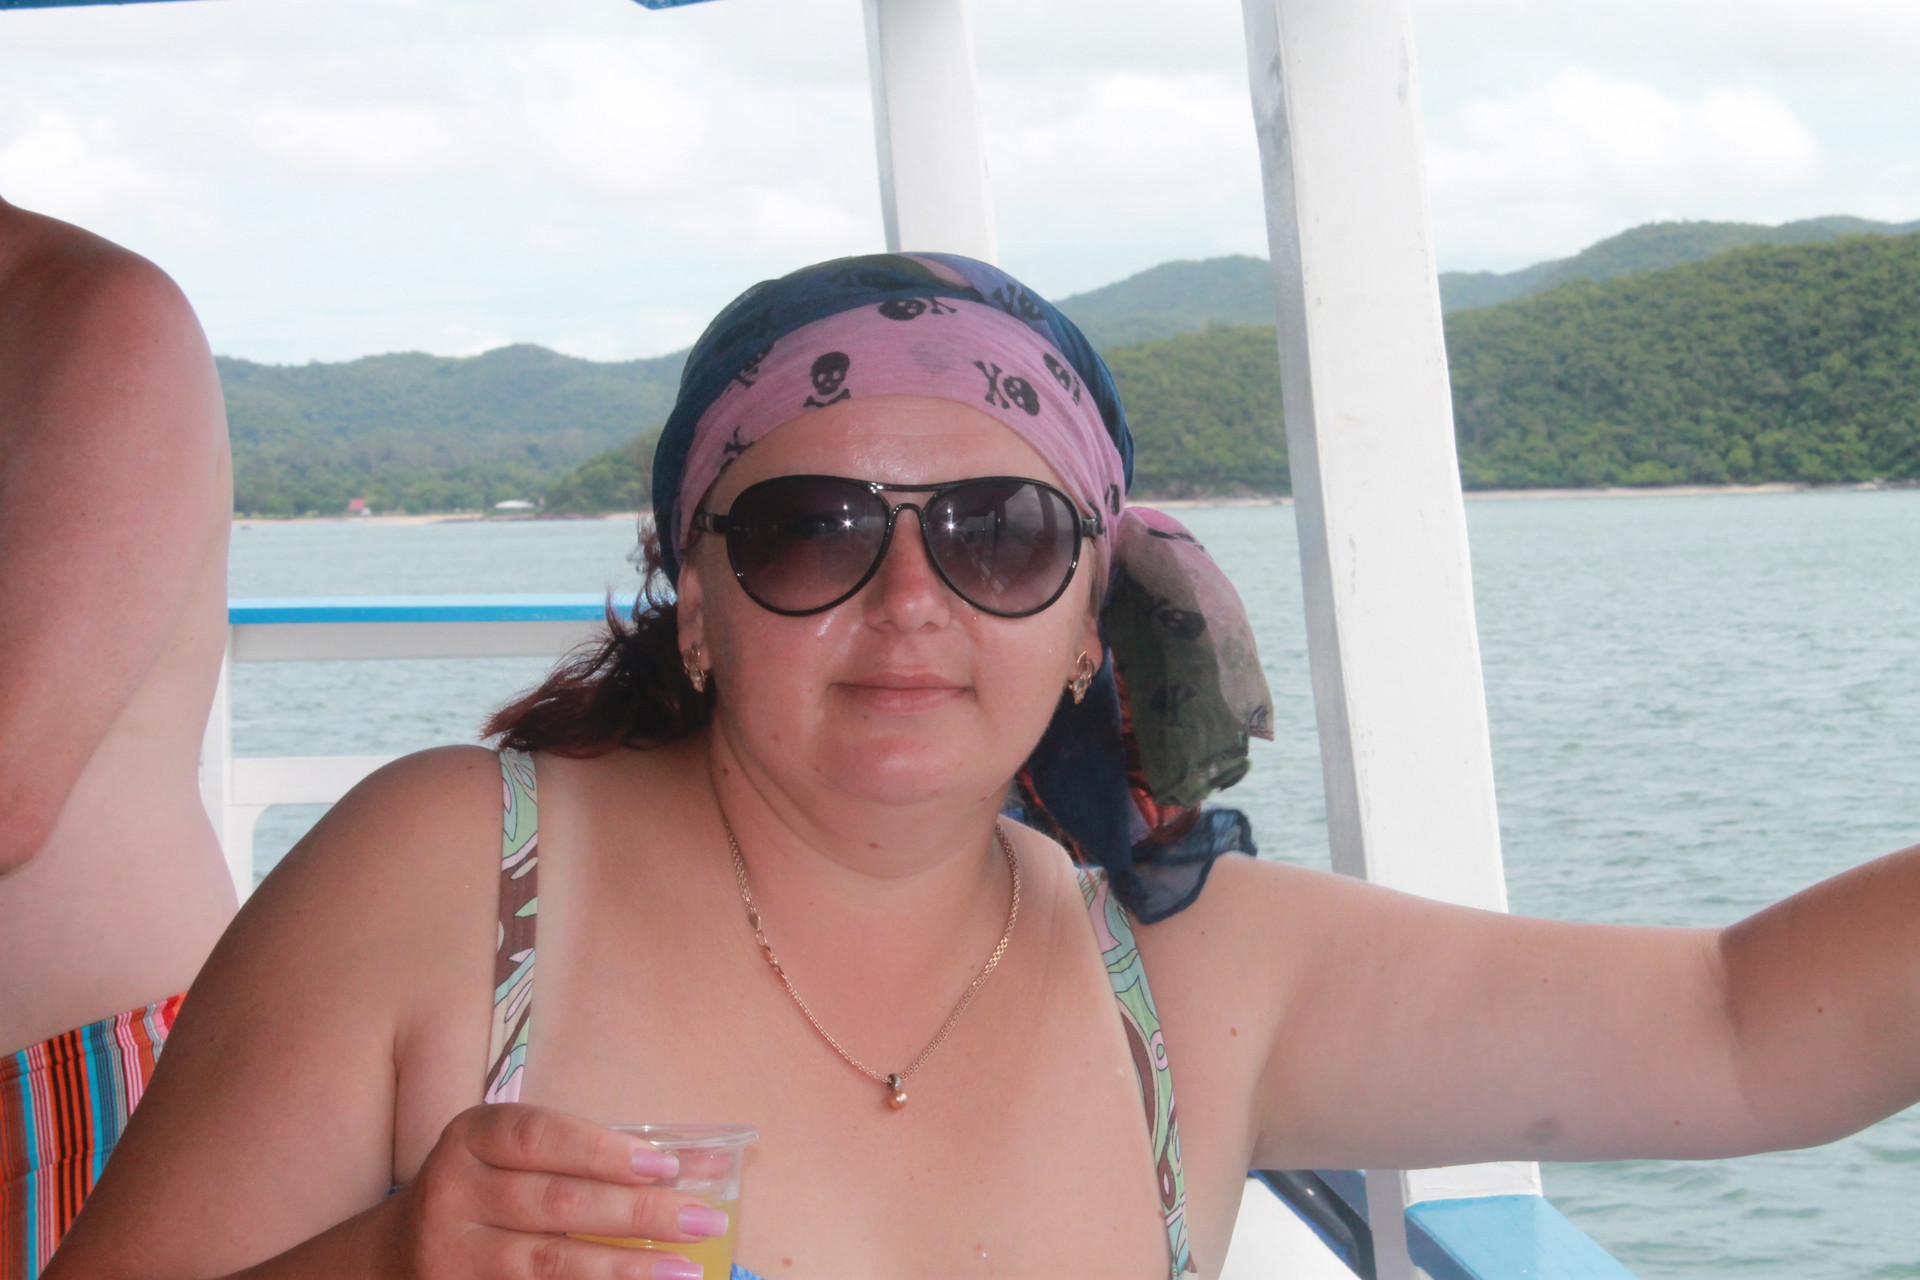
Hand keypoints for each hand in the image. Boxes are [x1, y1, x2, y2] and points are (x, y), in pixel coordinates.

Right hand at [375, 1104, 728, 1279]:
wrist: (392, 1257)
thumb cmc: (483, 1190)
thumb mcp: (513, 1155)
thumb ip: (592, 1153)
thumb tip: (702, 1163)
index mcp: (471, 1139)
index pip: (540, 1137)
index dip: (604, 1150)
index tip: (666, 1165)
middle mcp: (454, 1194)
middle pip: (556, 1202)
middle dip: (638, 1212)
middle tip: (702, 1219)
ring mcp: (454, 1257)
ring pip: (551, 1262)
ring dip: (627, 1267)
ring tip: (687, 1268)